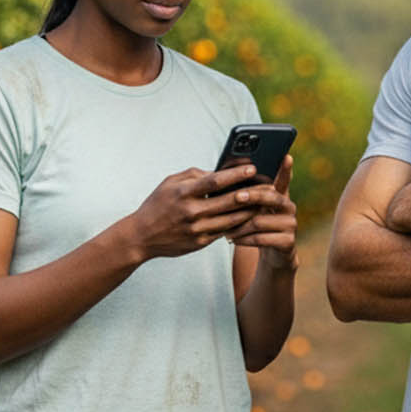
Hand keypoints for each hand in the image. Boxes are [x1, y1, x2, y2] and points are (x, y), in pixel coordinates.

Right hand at [126, 165, 269, 259]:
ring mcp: (197, 229)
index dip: (235, 175)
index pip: (214, 182)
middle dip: (251, 193)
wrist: (141, 236)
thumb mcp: (170, 182)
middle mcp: (191, 212)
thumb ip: (194, 175)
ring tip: (266, 202)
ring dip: (251, 211)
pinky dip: (240, 224)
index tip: (252, 168)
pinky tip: (252, 217)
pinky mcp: (200, 243)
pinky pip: (225, 232)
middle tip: (269, 186)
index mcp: (183, 193)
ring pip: (232, 220)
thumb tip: (219, 172)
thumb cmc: (158, 204)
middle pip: (228, 202)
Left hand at [225, 155, 297, 271]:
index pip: (283, 179)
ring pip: (259, 221)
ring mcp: (291, 225)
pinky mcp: (288, 242)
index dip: (285, 169)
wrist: (272, 255)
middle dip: (251, 196)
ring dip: (239, 225)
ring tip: (225, 228)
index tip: (286, 156)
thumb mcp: (253, 210)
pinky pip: (261, 238)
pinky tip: (233, 239)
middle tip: (236, 196)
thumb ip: (246, 196)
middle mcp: (289, 207)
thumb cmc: (257, 227)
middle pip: (270, 196)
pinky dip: (244, 239)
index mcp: (280, 196)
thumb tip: (223, 179)